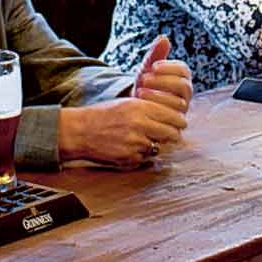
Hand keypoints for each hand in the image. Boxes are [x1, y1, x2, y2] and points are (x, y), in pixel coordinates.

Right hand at [58, 95, 185, 167]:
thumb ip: (148, 108)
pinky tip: (128, 147)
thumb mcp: (126, 103)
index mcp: (139, 107)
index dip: (178, 120)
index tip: (181, 123)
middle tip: (173, 135)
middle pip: (171, 133)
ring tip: (141, 139)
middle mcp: (140, 124)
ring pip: (158, 146)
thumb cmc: (103, 115)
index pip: (171, 115)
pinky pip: (145, 158)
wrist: (80, 131)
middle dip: (173, 134)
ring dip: (154, 144)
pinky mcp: (130, 157)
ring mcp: (135, 142)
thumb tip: (170, 116)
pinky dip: (140, 154)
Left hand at [132, 35, 193, 118]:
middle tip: (143, 79)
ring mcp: (182, 110)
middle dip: (163, 82)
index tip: (153, 66)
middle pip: (183, 86)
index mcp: (182, 78)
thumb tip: (164, 37)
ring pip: (178, 104)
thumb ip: (156, 54)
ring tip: (139, 92)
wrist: (137, 107)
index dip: (169, 67)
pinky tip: (142, 107)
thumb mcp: (147, 68)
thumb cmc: (145, 84)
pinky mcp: (175, 124)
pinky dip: (157, 112)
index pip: (183, 70)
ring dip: (158, 96)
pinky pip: (172, 120)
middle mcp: (186, 94)